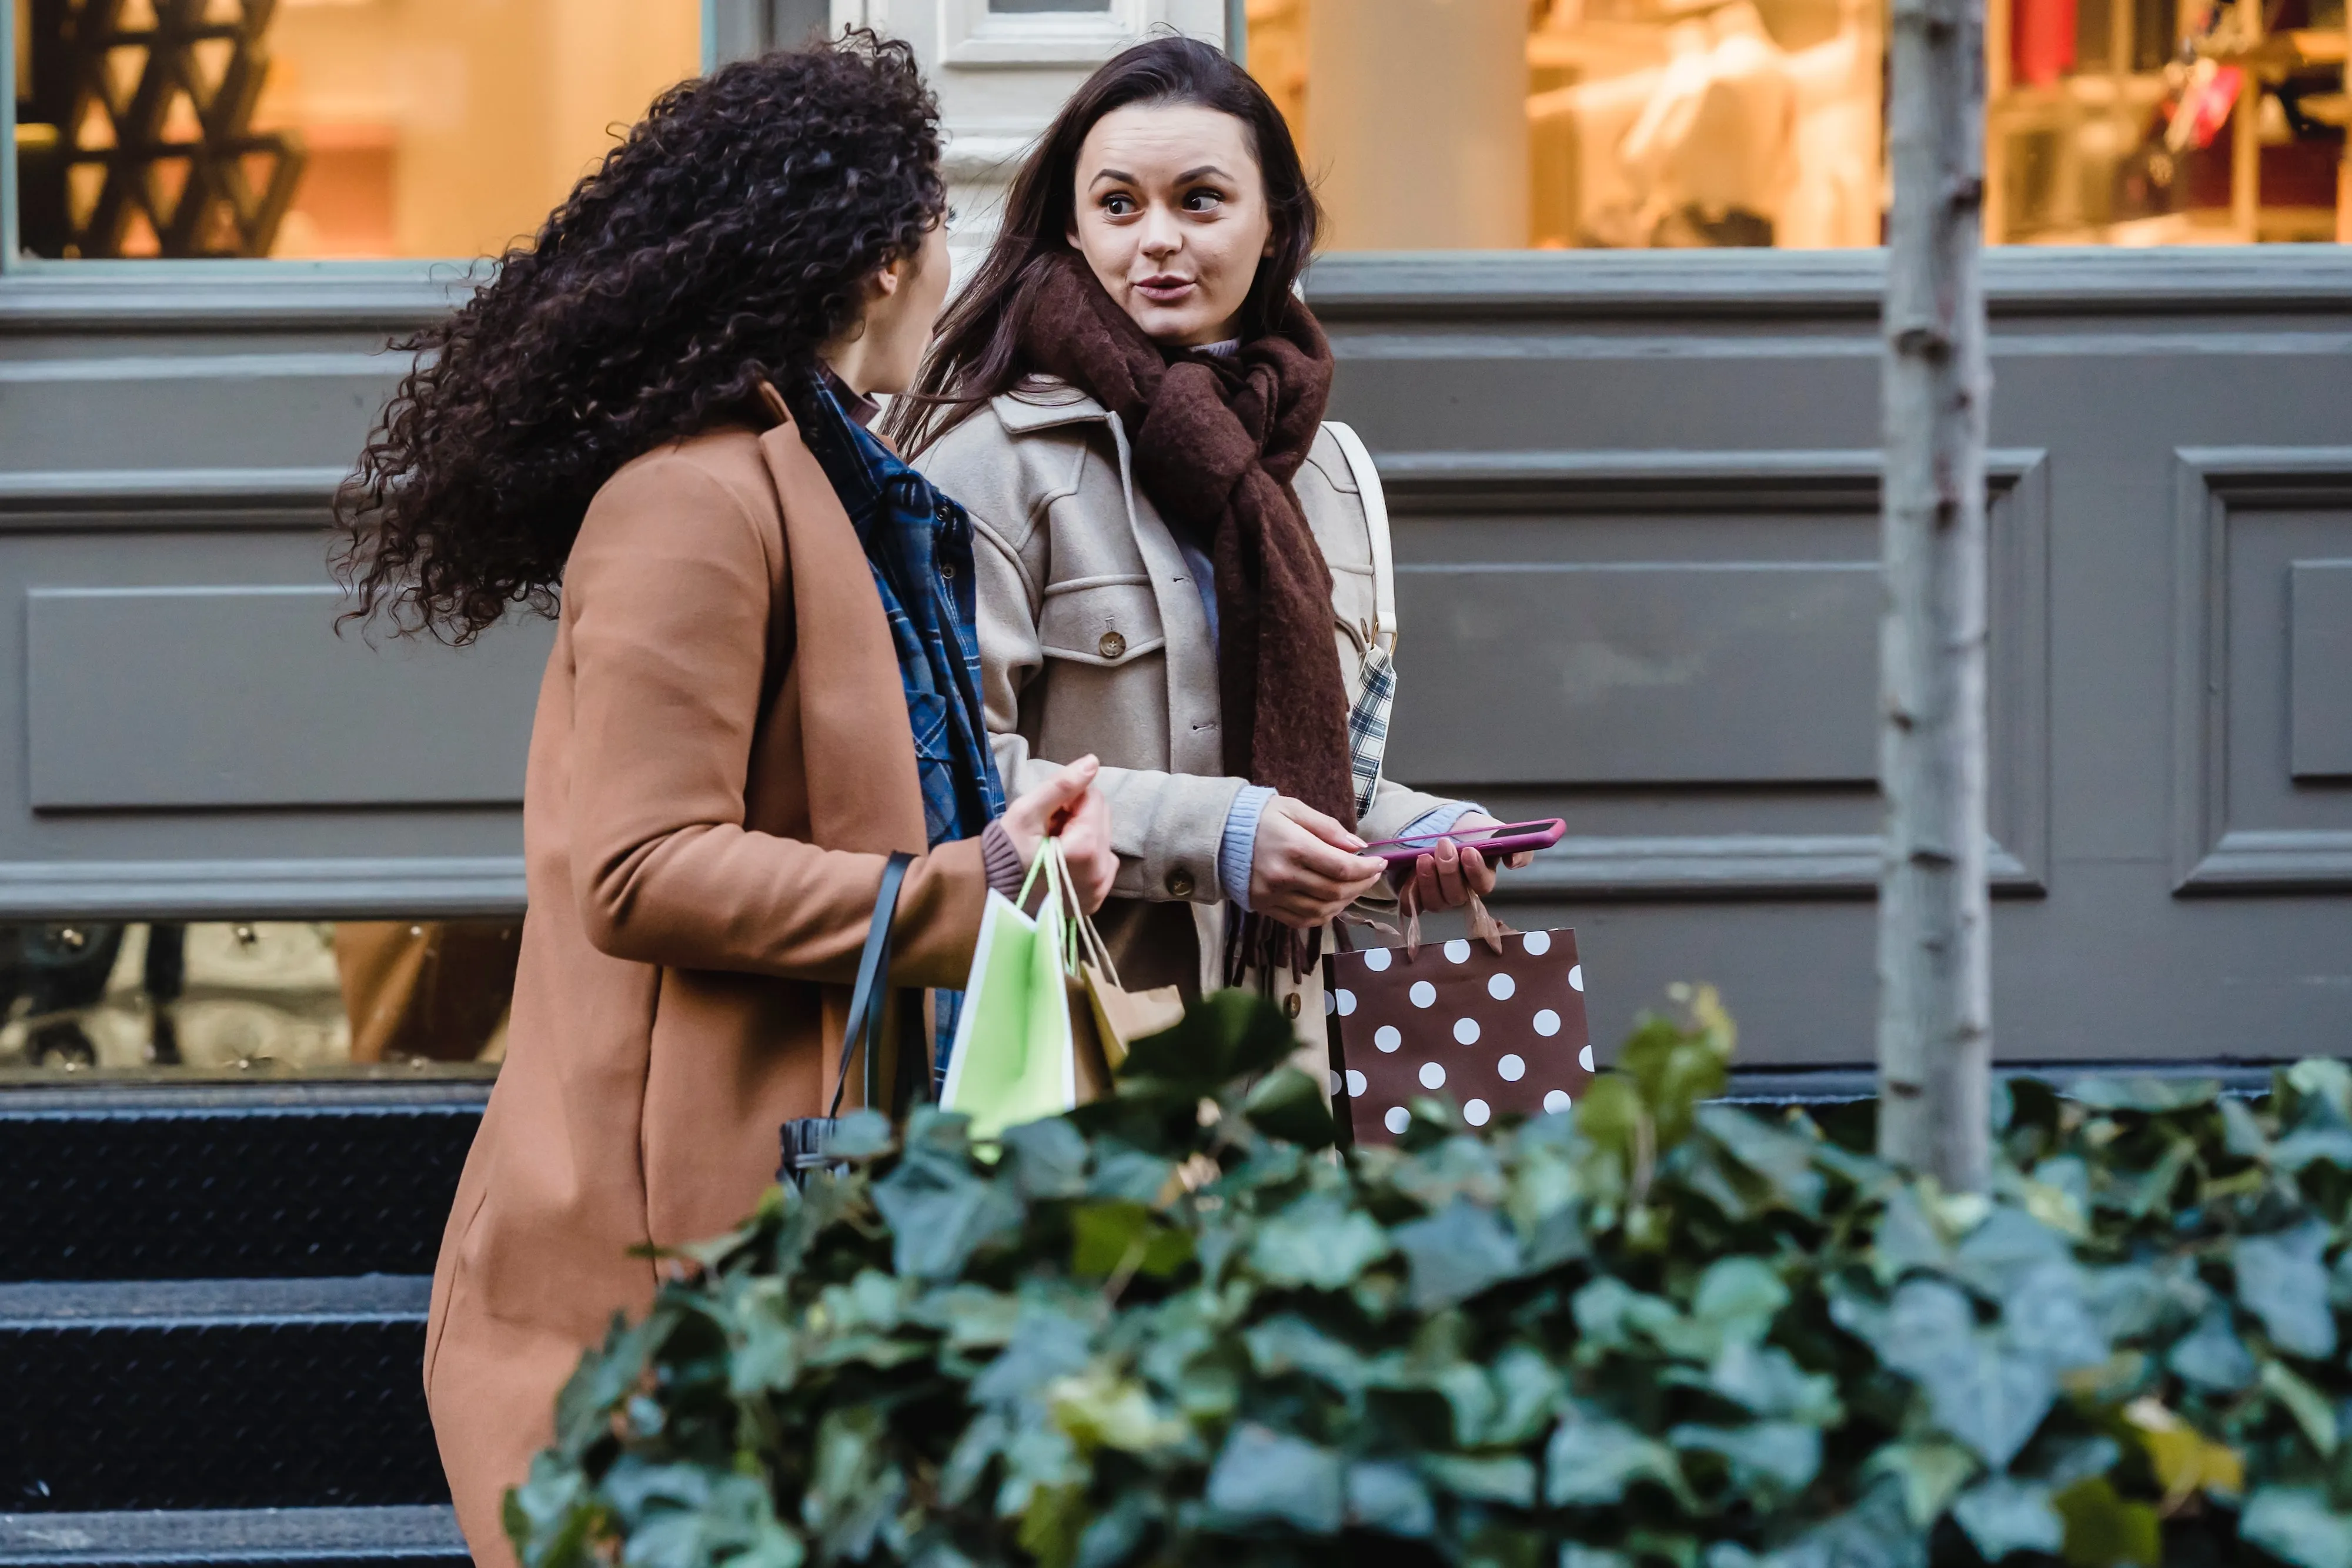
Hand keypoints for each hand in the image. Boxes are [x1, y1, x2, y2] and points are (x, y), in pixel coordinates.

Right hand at [1002, 755, 1117, 913]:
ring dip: (1082, 835)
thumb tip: (1093, 762)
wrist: (989, 898)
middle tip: (1046, 829)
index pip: (1094, 799)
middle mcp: (1101, 872)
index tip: (1046, 813)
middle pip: (1101, 820)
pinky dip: (1085, 857)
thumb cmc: (1004, 852)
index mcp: (1087, 848)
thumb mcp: (1027, 813)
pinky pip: (1100, 865)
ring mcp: (1099, 890)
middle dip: (1076, 817)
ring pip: (1103, 841)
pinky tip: (1060, 862)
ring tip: (1051, 846)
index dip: (1068, 799)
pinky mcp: (1095, 900)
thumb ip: (1062, 785)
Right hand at [1248, 797, 1386, 929]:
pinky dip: (1324, 915)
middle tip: (1371, 874)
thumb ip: (1327, 827)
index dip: (1367, 869)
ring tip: (1355, 887)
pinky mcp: (1265, 907)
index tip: (1380, 863)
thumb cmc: (1259, 817)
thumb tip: (1357, 847)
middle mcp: (1284, 876)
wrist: (1218, 834)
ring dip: (1346, 901)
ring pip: (1322, 910)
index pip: (1342, 868)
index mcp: (1293, 847)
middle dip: (1362, 885)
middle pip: (1335, 892)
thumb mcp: (1293, 809)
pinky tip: (1333, 902)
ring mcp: (1273, 896)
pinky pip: (1302, 920)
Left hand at [1408, 812, 1531, 911]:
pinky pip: (1411, 905)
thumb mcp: (1494, 832)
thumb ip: (1514, 846)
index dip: (1475, 870)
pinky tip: (1409, 871)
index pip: (1482, 885)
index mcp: (1481, 879)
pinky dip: (1410, 890)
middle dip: (1449, 871)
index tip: (1469, 850)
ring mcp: (1438, 898)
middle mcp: (1460, 893)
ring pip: (1435, 902)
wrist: (1437, 827)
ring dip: (1429, 880)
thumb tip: (1515, 862)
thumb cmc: (1468, 831)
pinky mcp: (1415, 898)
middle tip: (1444, 846)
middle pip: (1456, 895)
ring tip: (1424, 856)